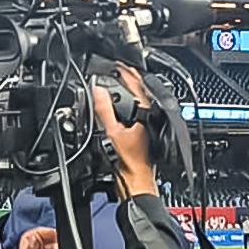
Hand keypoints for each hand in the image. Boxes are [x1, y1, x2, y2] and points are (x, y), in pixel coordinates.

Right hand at [93, 63, 157, 197]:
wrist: (137, 182)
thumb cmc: (131, 163)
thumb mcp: (113, 133)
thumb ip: (105, 110)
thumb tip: (98, 91)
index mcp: (146, 114)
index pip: (137, 86)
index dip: (126, 73)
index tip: (118, 65)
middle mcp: (150, 120)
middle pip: (140, 93)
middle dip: (128, 81)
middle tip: (118, 71)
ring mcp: (148, 128)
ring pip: (139, 104)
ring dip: (129, 94)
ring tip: (119, 84)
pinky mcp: (143, 135)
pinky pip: (135, 115)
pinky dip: (128, 108)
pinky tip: (121, 108)